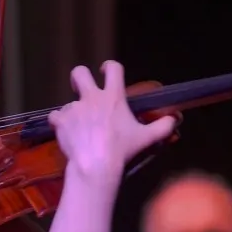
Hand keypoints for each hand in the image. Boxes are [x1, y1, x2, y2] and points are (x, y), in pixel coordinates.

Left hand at [48, 61, 175, 181]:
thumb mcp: (147, 138)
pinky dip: (59, 123)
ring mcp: (74, 108)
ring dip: (73, 112)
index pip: (113, 68)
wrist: (96, 164)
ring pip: (68, 103)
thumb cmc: (123, 150)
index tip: (105, 70)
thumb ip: (163, 126)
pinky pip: (55, 117)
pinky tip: (65, 132)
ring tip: (79, 128)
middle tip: (81, 87)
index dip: (109, 66)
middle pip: (79, 73)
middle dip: (79, 77)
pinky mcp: (61, 121)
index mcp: (113, 97)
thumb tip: (176, 119)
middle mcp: (92, 98)